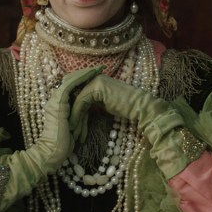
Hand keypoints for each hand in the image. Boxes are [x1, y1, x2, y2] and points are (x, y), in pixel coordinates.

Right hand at [0, 66, 101, 211]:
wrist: (52, 153)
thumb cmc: (63, 145)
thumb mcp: (74, 127)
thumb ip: (78, 117)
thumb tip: (89, 113)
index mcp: (59, 105)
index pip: (72, 88)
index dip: (84, 80)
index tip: (98, 75)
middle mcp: (55, 100)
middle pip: (71, 81)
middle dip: (86, 73)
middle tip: (100, 68)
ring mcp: (55, 101)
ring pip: (70, 80)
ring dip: (85, 73)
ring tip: (97, 69)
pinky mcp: (58, 104)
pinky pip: (69, 86)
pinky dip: (80, 79)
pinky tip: (91, 74)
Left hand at [71, 74, 202, 178]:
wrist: (142, 108)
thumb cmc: (125, 109)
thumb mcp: (103, 106)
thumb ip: (91, 105)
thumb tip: (78, 113)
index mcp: (94, 80)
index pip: (77, 95)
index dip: (73, 112)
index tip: (72, 128)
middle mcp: (93, 77)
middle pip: (74, 97)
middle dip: (70, 116)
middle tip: (69, 132)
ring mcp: (95, 80)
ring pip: (76, 100)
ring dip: (73, 118)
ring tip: (73, 134)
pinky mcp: (97, 87)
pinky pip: (81, 102)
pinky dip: (78, 116)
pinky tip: (78, 129)